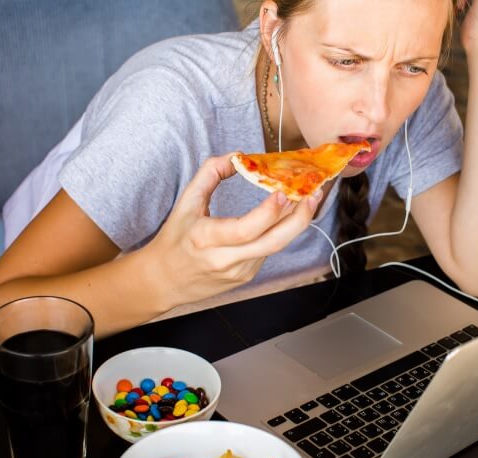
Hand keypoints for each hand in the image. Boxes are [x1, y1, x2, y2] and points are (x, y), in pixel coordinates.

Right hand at [143, 153, 319, 309]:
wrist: (164, 282)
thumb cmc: (174, 239)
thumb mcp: (185, 203)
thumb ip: (209, 175)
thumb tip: (238, 155)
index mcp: (206, 239)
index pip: (245, 230)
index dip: (268, 213)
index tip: (282, 192)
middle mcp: (226, 259)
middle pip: (272, 243)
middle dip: (298, 219)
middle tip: (313, 195)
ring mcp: (240, 271)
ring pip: (275, 246)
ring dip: (294, 223)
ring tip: (308, 200)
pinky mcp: (247, 276)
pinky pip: (269, 251)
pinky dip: (279, 232)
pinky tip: (288, 216)